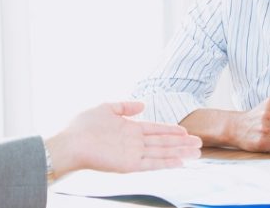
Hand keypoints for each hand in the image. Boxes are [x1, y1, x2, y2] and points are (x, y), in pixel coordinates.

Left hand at [45, 101, 201, 178]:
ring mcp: (132, 154)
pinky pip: (152, 164)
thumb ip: (125, 107)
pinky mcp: (128, 164)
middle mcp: (134, 142)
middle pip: (163, 142)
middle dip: (182, 142)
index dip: (171, 130)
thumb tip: (142, 104)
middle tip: (199, 143)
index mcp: (129, 129)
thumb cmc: (82, 126)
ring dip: (180, 152)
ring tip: (197, 152)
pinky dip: (166, 163)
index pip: (155, 129)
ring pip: (162, 153)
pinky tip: (180, 162)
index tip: (186, 130)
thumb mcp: (106, 108)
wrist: (69, 142)